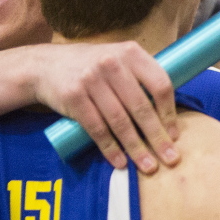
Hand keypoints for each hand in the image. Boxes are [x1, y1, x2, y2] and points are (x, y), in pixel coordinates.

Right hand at [33, 42, 178, 175]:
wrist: (45, 66)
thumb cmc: (91, 67)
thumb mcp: (118, 60)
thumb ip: (140, 77)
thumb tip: (168, 113)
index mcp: (131, 53)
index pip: (159, 84)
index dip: (169, 112)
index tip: (174, 135)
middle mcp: (112, 63)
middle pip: (141, 107)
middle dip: (157, 137)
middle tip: (170, 158)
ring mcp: (91, 79)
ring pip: (120, 121)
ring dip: (136, 148)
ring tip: (148, 166)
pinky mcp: (73, 96)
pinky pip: (97, 128)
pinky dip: (110, 148)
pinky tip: (120, 162)